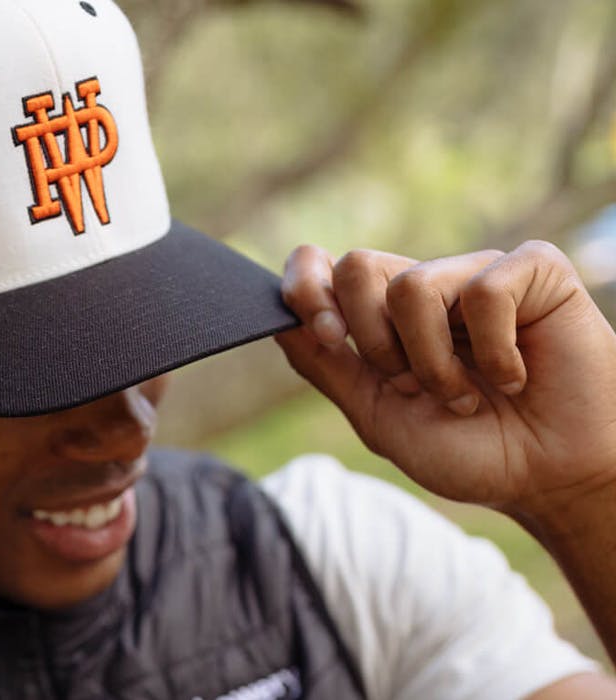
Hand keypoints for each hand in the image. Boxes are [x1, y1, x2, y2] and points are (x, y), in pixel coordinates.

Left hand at [275, 241, 615, 518]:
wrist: (548, 481)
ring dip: (434, 361)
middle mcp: (426, 285)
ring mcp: (479, 273)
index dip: (307, 288)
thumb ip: (329, 368)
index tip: (327, 336)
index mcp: (383, 315)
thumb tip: (280, 323)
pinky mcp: (536, 272)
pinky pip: (485, 290)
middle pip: (357, 266)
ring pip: (413, 285)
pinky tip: (516, 376)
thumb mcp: (381, 417)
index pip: (323, 266)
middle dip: (374, 341)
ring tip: (467, 392)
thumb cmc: (470, 451)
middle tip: (414, 385)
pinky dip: (493, 352)